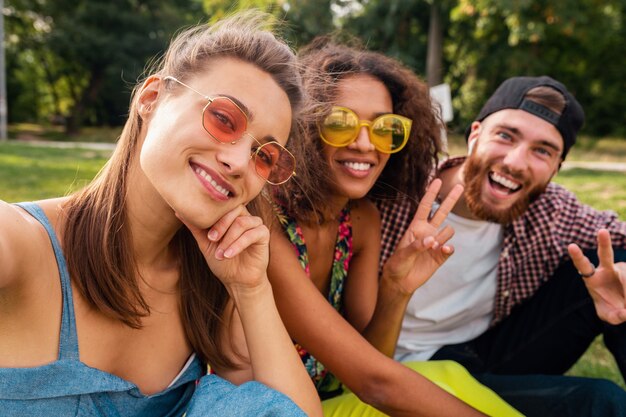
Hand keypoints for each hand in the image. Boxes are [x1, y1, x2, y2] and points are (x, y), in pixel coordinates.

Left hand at [178, 205, 269, 291]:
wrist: (237, 281)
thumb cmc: (223, 261)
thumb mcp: (206, 244)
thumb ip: (196, 228)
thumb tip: (178, 211)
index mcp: (232, 216)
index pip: (224, 205)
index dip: (214, 216)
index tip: (206, 234)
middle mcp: (244, 217)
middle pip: (235, 210)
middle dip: (221, 225)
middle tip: (212, 240)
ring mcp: (255, 224)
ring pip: (242, 222)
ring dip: (229, 239)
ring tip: (220, 254)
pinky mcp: (264, 235)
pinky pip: (252, 234)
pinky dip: (238, 244)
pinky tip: (229, 255)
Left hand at [382, 179, 463, 294]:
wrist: (401, 281)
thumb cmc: (397, 264)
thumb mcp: (402, 254)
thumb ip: (417, 246)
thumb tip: (433, 240)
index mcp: (416, 227)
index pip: (426, 207)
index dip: (431, 194)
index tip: (438, 180)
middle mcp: (428, 232)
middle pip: (442, 212)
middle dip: (450, 199)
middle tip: (460, 186)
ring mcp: (436, 243)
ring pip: (448, 230)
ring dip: (443, 236)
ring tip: (433, 246)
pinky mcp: (441, 256)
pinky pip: (449, 248)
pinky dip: (447, 248)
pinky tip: (443, 250)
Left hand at [568, 229, 625, 324]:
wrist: (624, 304)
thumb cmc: (612, 309)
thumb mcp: (610, 317)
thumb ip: (616, 316)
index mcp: (592, 279)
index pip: (583, 266)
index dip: (578, 256)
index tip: (571, 246)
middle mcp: (606, 269)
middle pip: (605, 255)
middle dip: (604, 243)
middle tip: (602, 231)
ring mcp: (621, 268)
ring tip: (625, 303)